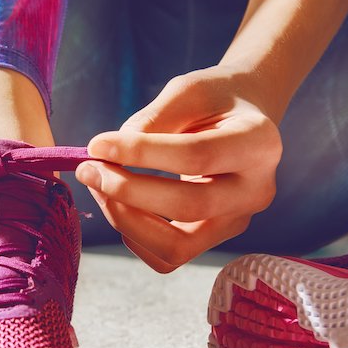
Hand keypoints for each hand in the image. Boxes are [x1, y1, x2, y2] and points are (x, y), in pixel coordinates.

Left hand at [76, 66, 282, 271]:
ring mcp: (239, 221)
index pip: (196, 156)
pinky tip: (120, 204)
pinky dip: (136, 237)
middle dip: (128, 191)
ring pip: (178, 246)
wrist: (243, 118)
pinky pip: (170, 257)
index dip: (141, 153)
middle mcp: (257, 190)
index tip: (97, 144)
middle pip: (189, 207)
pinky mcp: (217, 238)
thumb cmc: (214, 99)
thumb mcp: (188, 90)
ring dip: (126, 220)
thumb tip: (110, 155)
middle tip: (89, 170)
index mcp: (258, 143)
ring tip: (99, 187)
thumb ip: (153, 119)